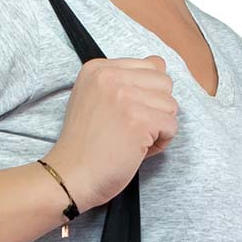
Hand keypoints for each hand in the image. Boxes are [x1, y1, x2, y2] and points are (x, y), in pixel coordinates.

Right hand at [43, 55, 177, 212]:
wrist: (70, 176)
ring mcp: (124, 97)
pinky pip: (171, 126)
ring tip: (133, 141)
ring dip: (158, 128)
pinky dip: (160, 143)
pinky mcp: (138, 120)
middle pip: (164, 83)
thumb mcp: (94, 99)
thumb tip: (160, 64)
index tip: (125, 115)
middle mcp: (110, 76)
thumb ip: (123, 81)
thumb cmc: (85, 146)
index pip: (152, 65)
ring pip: (171, 105)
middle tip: (131, 130)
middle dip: (156, 109)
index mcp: (98, 68)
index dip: (147, 95)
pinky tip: (137, 151)